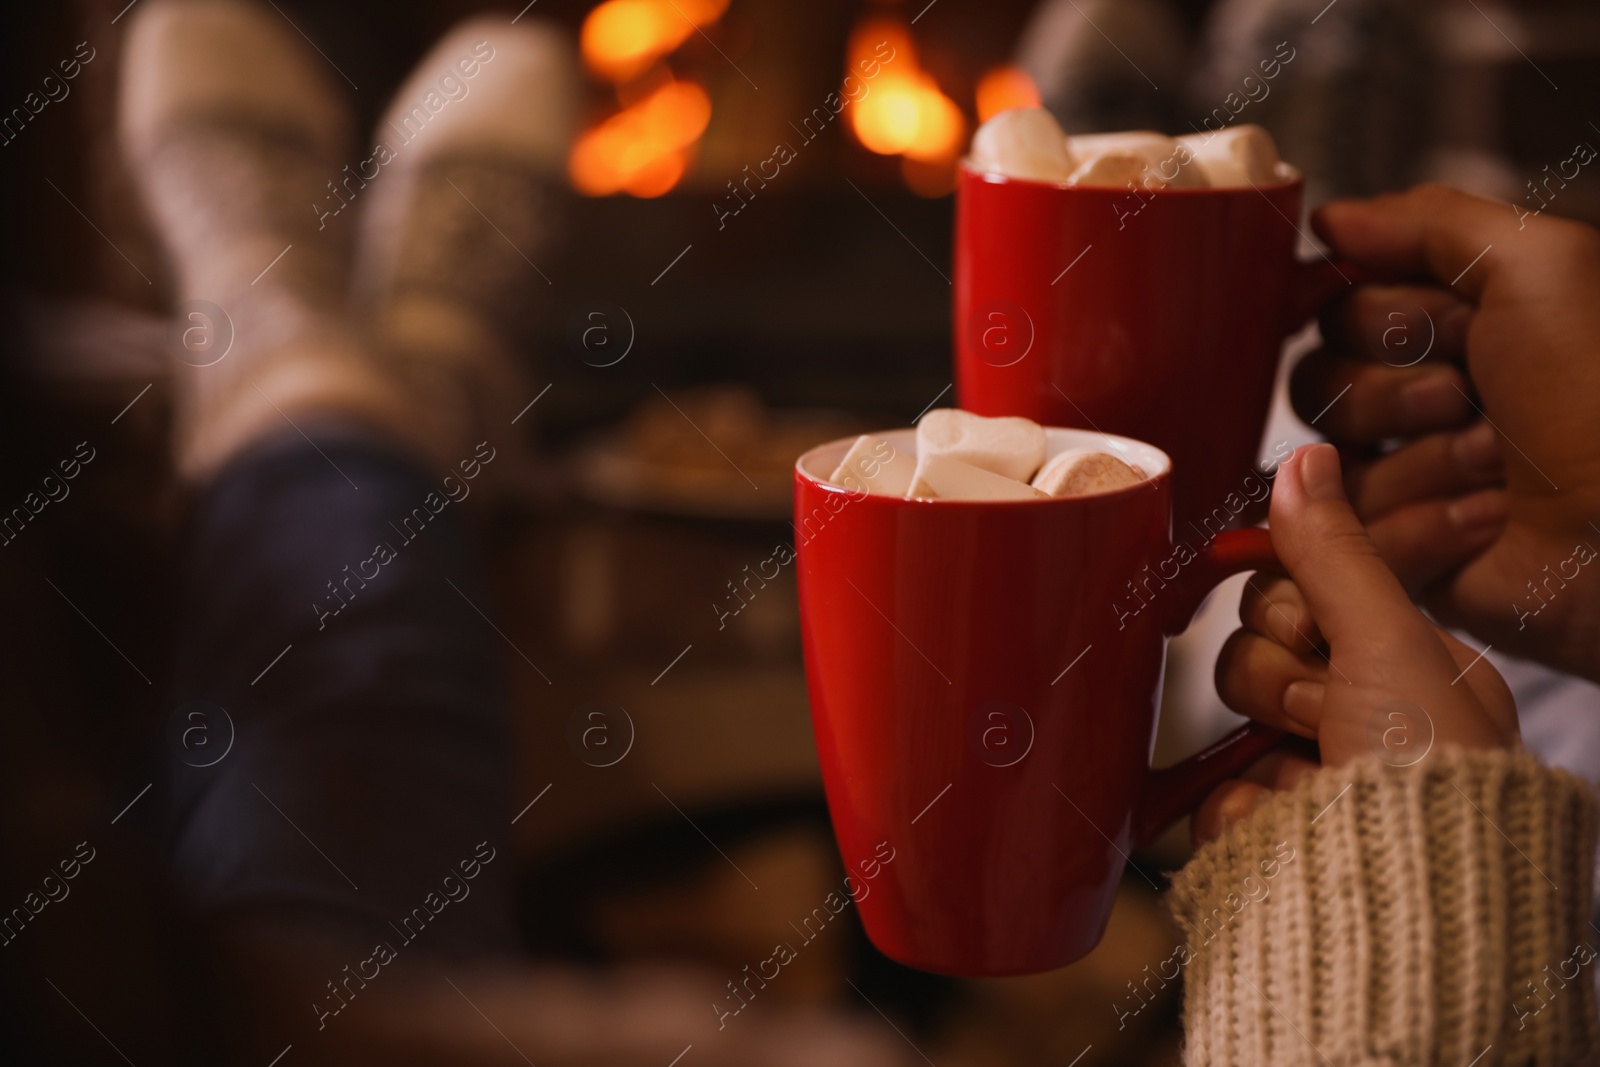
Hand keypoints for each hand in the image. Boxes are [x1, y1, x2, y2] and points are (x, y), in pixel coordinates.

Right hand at [1195, 444, 1519, 842]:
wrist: (1407, 913)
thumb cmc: (1435, 781)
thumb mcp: (1389, 642)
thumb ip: (1333, 553)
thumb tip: (1306, 456)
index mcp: (1408, 673)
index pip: (1310, 596)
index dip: (1294, 605)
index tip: (1316, 629)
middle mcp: (1362, 724)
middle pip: (1258, 650)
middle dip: (1282, 679)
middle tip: (1327, 714)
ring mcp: (1309, 781)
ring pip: (1230, 719)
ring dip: (1265, 747)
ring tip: (1312, 784)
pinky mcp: (1262, 838)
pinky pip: (1210, 790)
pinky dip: (1239, 808)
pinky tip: (1286, 826)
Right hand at [1290, 184, 1599, 681]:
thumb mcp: (1538, 265)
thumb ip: (1425, 221)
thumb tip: (1328, 217)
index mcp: (1458, 323)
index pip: (1340, 305)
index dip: (1371, 314)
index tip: (1437, 321)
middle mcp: (1428, 393)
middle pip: (1318, 381)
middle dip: (1392, 392)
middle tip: (1469, 398)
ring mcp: (1414, 473)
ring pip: (1334, 459)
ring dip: (1421, 462)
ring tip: (1496, 469)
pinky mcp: (1405, 547)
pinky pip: (1354, 531)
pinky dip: (1422, 525)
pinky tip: (1485, 522)